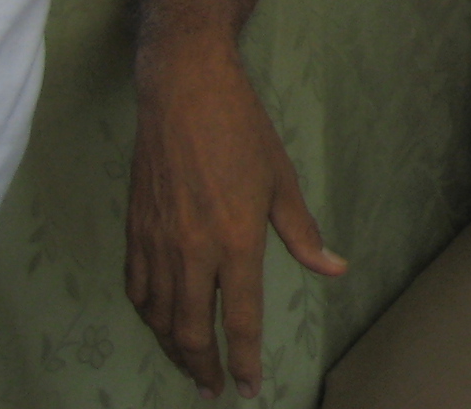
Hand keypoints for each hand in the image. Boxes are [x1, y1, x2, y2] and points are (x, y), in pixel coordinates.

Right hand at [126, 41, 345, 397]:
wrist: (184, 92)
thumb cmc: (243, 131)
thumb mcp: (282, 180)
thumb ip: (303, 233)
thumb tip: (335, 269)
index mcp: (236, 240)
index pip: (241, 319)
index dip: (245, 360)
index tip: (248, 388)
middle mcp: (192, 250)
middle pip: (192, 330)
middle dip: (204, 368)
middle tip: (215, 388)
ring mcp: (158, 242)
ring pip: (159, 317)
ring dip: (174, 349)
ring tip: (191, 366)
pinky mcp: (135, 231)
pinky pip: (137, 289)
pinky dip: (149, 316)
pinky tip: (160, 323)